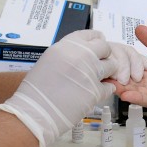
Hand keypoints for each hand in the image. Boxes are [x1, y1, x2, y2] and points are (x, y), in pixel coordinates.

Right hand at [0, 29, 115, 146]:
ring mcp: (90, 72)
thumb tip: (83, 54)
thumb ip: (68, 54)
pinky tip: (95, 93)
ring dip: (108, 73)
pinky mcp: (96, 91)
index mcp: (67, 45)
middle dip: (105, 56)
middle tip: (100, 64)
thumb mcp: (49, 60)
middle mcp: (81, 55)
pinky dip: (105, 91)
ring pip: (112, 66)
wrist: (35, 111)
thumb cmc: (36, 90)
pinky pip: (110, 87)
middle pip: (105, 48)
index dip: (97, 41)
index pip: (91, 35)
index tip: (98, 46)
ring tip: (97, 80)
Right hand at [111, 24, 146, 118]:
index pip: (132, 67)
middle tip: (101, 71)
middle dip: (117, 77)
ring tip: (109, 84)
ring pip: (137, 92)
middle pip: (130, 81)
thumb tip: (139, 28)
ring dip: (123, 89)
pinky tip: (127, 95)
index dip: (121, 62)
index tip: (107, 56)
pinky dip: (139, 98)